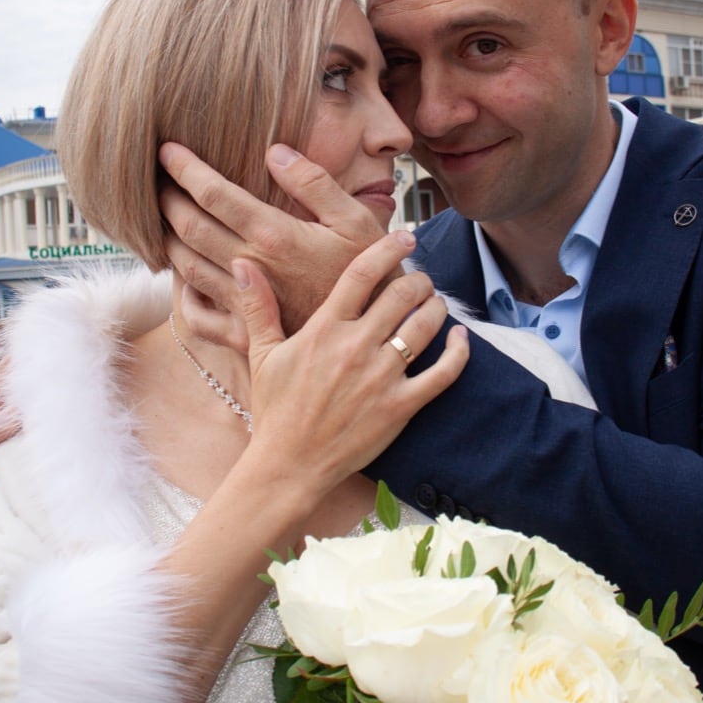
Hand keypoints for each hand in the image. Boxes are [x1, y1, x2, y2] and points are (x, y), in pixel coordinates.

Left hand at [159, 142, 382, 336]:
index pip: (213, 194)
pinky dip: (182, 298)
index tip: (166, 150)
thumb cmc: (374, 273)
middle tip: (155, 181)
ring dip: (167, 241)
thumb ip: (315, 183)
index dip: (184, 169)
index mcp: (275, 235)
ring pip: (186, 269)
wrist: (384, 336)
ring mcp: (246, 304)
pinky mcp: (248, 335)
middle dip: (166, 200)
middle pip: (189, 228)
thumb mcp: (356, 220)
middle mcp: (251, 268)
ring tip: (162, 221)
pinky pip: (198, 319)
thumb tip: (274, 152)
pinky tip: (184, 281)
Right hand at [236, 229, 467, 499]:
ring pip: (425, 325)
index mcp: (324, 329)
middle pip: (402, 294)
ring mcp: (381, 377)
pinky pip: (443, 373)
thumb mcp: (261, 354)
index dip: (388, 248)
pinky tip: (460, 337)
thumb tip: (242, 264)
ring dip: (436, 307)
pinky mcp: (401, 406)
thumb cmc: (275, 409)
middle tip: (420, 280)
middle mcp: (356, 347)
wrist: (289, 465)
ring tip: (435, 303)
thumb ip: (257, 306)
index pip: (362, 273)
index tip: (404, 237)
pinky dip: (459, 351)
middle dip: (418, 279)